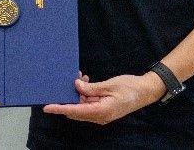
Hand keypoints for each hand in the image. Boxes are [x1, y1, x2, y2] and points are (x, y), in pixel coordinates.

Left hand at [42, 73, 161, 124]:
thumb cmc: (130, 87)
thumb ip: (91, 88)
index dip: (60, 108)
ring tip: (79, 77)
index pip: (75, 111)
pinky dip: (85, 94)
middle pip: (76, 110)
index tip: (47, 107)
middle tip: (63, 82)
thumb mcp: (108, 85)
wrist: (146, 91)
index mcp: (101, 112)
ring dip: (77, 94)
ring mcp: (102, 113)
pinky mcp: (104, 109)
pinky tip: (85, 81)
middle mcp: (100, 116)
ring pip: (82, 106)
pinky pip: (89, 104)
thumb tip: (76, 86)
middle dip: (68, 97)